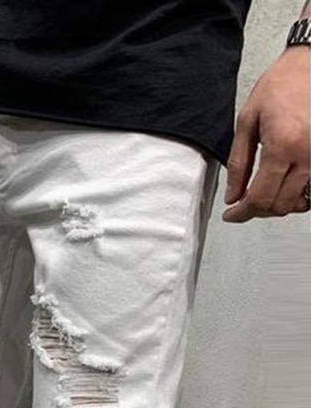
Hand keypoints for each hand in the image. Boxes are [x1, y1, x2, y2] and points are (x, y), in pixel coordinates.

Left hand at [223, 46, 309, 222]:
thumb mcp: (247, 122)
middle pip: (279, 206)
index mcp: (283, 146)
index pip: (260, 198)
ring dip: (276, 206)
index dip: (242, 213)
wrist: (308, 65)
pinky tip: (282, 187)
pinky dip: (295, 197)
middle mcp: (306, 155)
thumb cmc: (280, 85)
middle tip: (243, 203)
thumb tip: (233, 196)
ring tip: (261, 194)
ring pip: (297, 203)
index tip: (231, 215)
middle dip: (257, 211)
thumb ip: (238, 164)